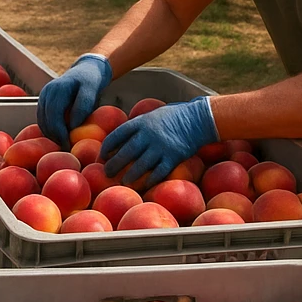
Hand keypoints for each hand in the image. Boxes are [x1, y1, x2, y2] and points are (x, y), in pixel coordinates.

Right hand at [37, 54, 113, 146]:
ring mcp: (43, 97)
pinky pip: (43, 119)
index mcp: (57, 89)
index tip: (68, 145)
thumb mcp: (91, 90)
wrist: (85, 70)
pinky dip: (49, 130)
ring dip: (51, 135)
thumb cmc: (90, 80)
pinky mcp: (43, 102)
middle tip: (66, 148)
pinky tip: (59, 136)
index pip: (54, 116)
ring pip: (42, 121)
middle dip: (54, 137)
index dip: (59, 133)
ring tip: (63, 144)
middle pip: (46, 120)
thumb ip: (83, 106)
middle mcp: (46, 92)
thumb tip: (73, 126)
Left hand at [100, 96, 217, 186]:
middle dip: (114, 164)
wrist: (199, 118)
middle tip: (106, 173)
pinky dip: (150, 180)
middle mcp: (149, 134)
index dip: (107, 146)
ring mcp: (162, 146)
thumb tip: (120, 139)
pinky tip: (144, 185)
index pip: (117, 135)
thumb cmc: (173, 116)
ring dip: (130, 175)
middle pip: (126, 152)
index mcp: (141, 122)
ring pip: (141, 165)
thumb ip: (137, 126)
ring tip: (123, 181)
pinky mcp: (174, 156)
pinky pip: (159, 172)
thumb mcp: (152, 115)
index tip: (102, 156)